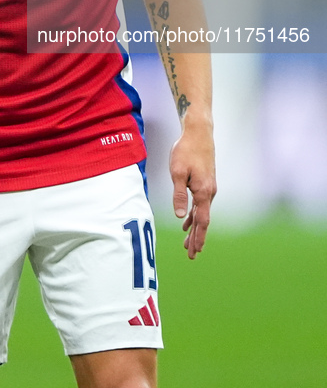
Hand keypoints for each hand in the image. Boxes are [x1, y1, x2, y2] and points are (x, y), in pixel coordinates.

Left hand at [169, 126, 216, 258]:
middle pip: (203, 221)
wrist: (198, 132)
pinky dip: (194, 215)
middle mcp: (209, 192)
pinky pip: (200, 204)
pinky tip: (187, 221)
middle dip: (197, 238)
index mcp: (203, 192)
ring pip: (202, 213)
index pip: (202, 221)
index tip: (195, 252)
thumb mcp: (177, 173)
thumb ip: (179, 195)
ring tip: (188, 243)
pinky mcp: (205, 182)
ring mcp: (208, 187)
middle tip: (191, 255)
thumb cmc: (186, 151)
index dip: (198, 238)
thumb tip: (180, 217)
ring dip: (194, 228)